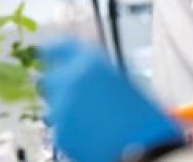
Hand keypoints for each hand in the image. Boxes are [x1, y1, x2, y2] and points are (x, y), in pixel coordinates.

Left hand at [38, 39, 183, 161]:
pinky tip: (91, 132)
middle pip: (52, 75)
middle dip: (61, 84)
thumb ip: (94, 72)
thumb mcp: (122, 80)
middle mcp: (71, 79)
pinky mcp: (59, 131)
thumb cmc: (142, 116)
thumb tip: (77, 71)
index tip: (46, 53)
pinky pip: (59, 125)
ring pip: (53, 102)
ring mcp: (61, 106)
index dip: (51, 49)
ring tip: (92, 118)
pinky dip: (70, 128)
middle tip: (80, 96)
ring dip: (66, 107)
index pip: (58, 47)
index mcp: (89, 61)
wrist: (146, 147)